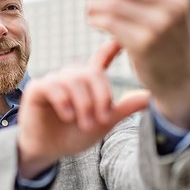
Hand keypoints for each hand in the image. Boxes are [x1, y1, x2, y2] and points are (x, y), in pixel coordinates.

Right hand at [17, 40, 149, 178]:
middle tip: (101, 120)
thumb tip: (152, 97)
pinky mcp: (38, 88)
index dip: (111, 48)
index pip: (101, 59)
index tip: (122, 39)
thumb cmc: (75, 134)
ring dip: (83, 104)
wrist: (48, 150)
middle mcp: (71, 76)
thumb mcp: (104, 122)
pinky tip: (68, 116)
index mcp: (88, 81)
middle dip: (100, 97)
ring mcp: (53, 80)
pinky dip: (63, 102)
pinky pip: (54, 87)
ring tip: (85, 124)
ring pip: (74, 81)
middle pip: (91, 73)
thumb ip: (125, 108)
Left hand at [87, 0, 189, 128]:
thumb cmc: (171, 42)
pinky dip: (96, 18)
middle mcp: (175, 7)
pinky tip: (93, 20)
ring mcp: (161, 26)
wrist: (178, 80)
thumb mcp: (179, 11)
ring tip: (90, 6)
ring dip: (95, 3)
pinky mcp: (144, 44)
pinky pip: (109, 22)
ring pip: (114, 3)